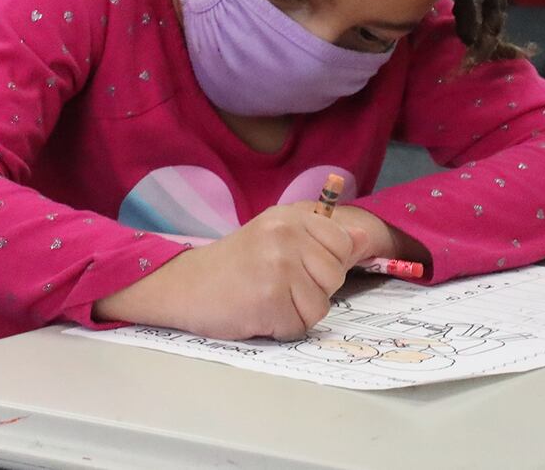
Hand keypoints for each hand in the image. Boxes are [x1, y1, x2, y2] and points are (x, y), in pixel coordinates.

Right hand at [93, 204, 368, 341]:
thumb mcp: (275, 235)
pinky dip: (279, 329)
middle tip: (274, 284)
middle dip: (310, 290)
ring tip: (265, 299)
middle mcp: (286, 234)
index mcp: (290, 215)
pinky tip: (255, 313)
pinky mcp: (269, 298)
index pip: (343, 244)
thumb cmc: (232, 265)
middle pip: (335, 278)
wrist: (182, 285)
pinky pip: (299, 327)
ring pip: (320, 306)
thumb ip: (318, 236)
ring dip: (296, 313)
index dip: (324, 264)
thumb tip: (362, 237)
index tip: (295, 266)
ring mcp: (278, 265)